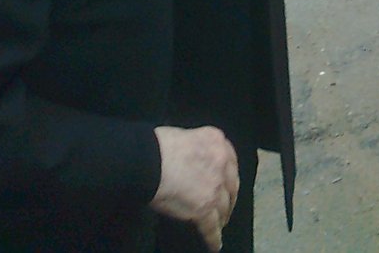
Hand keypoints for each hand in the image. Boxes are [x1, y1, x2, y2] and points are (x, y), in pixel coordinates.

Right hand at [151, 126, 239, 251]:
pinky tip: (214, 244)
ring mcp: (215, 186)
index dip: (229, 176)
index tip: (228, 184)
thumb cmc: (157, 146)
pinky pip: (212, 227)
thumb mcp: (185, 136)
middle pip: (231, 185)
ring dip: (222, 217)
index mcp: (216, 141)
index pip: (230, 161)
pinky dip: (214, 238)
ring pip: (224, 207)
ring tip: (220, 225)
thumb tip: (194, 161)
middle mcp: (221, 163)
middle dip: (229, 198)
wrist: (147, 160)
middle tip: (226, 207)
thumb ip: (198, 148)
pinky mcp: (205, 207)